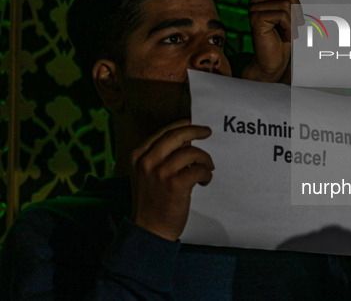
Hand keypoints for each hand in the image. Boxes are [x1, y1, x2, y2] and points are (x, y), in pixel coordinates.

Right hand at [130, 119, 213, 240]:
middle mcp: (147, 161)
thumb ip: (162, 156)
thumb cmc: (153, 201)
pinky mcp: (175, 184)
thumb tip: (187, 139)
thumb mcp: (148, 174)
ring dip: (204, 159)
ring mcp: (161, 172)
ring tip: (207, 168)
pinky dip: (206, 173)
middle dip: (196, 130)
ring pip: (191, 152)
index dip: (182, 125)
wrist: (149, 229)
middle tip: (208, 132)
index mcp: (138, 155)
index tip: (194, 124)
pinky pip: (199, 169)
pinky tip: (204, 180)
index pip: (164, 131)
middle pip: (177, 135)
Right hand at [243, 0, 304, 82]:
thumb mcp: (291, 15)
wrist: (273, 62)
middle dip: (296, 9)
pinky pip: (282, 15)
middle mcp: (256, 0)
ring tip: (288, 33)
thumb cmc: (283, 39)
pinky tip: (285, 36)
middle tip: (294, 25)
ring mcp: (254, 8)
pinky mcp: (256, 19)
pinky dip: (289, 28)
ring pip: (286, 4)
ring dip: (293, 22)